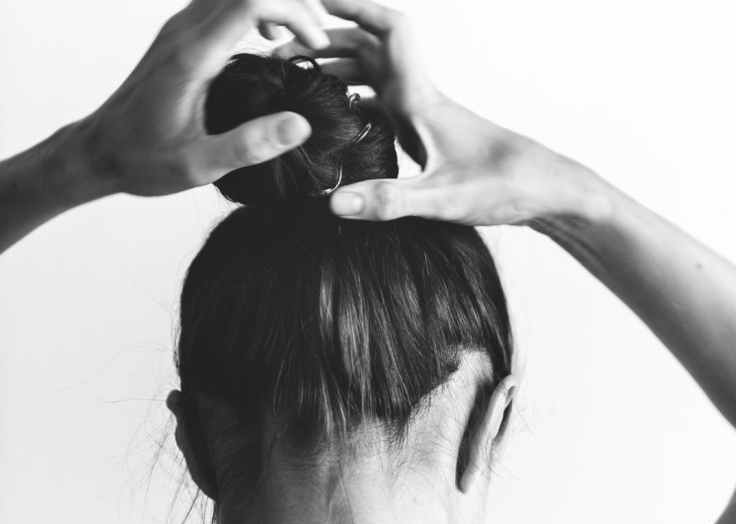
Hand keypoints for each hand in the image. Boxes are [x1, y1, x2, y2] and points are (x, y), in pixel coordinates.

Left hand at [79, 0, 329, 196]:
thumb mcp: (200, 165)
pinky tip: (268, 39)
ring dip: (272, 4)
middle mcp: (184, 31)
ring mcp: (180, 28)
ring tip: (298, 39)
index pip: (250, 0)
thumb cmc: (144, 161)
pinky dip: (254, 10)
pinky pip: (224, 3)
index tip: (316, 44)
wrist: (100, 151)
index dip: (293, 10)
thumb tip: (301, 124)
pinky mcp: (180, 35)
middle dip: (291, 3)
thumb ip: (250, 145)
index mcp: (192, 57)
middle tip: (316, 40)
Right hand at [275, 0, 598, 225]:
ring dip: (339, 69)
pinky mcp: (427, 134)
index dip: (351, 6)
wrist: (542, 190)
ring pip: (374, 74)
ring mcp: (423, 115)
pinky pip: (382, 101)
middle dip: (326, 42)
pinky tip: (339, 120)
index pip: (386, 29)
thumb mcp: (441, 198)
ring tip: (301, 83)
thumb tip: (335, 203)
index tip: (312, 1)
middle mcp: (419, 97)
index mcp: (420, 98)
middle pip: (367, 48)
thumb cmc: (502, 186)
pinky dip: (356, 97)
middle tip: (283, 55)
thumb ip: (389, 200)